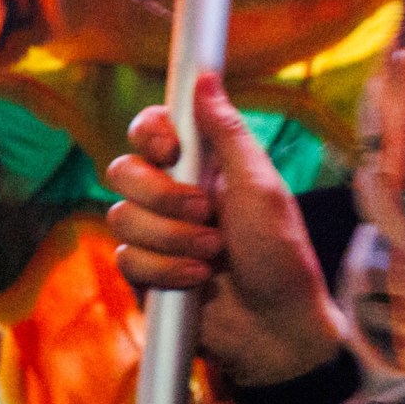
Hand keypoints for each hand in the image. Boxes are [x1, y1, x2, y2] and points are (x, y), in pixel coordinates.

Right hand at [102, 78, 347, 388]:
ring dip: (171, 238)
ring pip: (121, 217)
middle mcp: (171, 196)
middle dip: (162, 194)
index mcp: (201, 167)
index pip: (150, 131)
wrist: (277, 327)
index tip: (174, 150)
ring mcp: (155, 237)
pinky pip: (127, 259)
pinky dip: (165, 270)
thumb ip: (228, 133)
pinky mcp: (144, 276)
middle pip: (123, 170)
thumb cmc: (282, 254)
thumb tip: (204, 76)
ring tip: (213, 255)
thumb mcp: (261, 186)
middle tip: (205, 213)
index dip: (151, 134)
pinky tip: (197, 281)